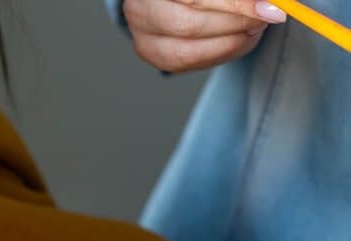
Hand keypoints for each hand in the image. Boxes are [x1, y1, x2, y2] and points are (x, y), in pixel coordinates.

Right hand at [123, 0, 284, 71]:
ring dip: (230, 44)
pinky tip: (239, 38)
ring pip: (186, 53)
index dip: (236, 5)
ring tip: (255, 27)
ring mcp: (142, 36)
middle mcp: (139, 10)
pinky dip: (221, 54)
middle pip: (188, 26)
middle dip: (235, 24)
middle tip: (266, 17)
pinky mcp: (152, 55)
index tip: (270, 8)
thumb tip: (268, 5)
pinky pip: (188, 65)